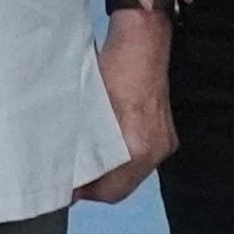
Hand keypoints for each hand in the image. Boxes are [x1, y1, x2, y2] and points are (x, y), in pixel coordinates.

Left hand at [84, 4, 175, 203]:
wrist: (143, 41)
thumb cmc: (112, 67)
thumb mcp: (86, 106)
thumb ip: (79, 143)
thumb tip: (67, 167)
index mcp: (135, 147)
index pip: (109, 192)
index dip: (86, 192)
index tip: (69, 188)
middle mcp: (155, 149)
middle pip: (122, 187)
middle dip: (98, 185)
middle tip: (76, 179)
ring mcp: (164, 142)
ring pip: (133, 174)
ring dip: (112, 172)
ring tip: (90, 161)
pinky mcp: (166, 132)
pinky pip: (143, 159)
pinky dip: (125, 158)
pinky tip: (109, 146)